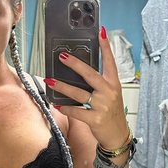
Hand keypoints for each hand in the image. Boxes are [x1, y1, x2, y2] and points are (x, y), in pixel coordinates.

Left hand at [44, 26, 128, 149]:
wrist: (118, 135)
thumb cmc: (111, 112)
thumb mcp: (110, 95)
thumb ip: (98, 84)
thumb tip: (78, 72)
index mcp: (113, 84)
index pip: (110, 62)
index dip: (106, 47)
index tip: (101, 32)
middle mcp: (109, 92)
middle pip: (90, 74)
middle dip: (75, 64)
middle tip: (62, 56)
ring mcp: (102, 106)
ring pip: (79, 93)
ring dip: (62, 86)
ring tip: (49, 80)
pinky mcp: (95, 119)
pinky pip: (76, 111)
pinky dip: (66, 108)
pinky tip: (57, 104)